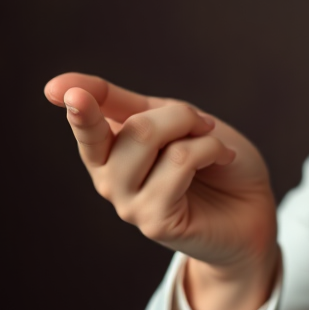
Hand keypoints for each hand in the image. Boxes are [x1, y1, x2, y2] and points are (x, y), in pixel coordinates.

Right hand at [44, 73, 277, 280]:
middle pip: (132, 126)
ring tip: (213, 147)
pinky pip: (179, 162)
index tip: (56, 88)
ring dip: (197, 133)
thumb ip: (130, 107)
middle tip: (204, 127)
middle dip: (179, 115)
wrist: (252, 204)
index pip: (88, 121)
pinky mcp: (152, 221)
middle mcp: (109, 177)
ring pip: (147, 138)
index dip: (78, 102)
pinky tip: (222, 161)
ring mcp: (127, 203)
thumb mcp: (174, 122)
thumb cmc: (213, 160)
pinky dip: (211, 150)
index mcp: (111, 149)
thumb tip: (69, 88)